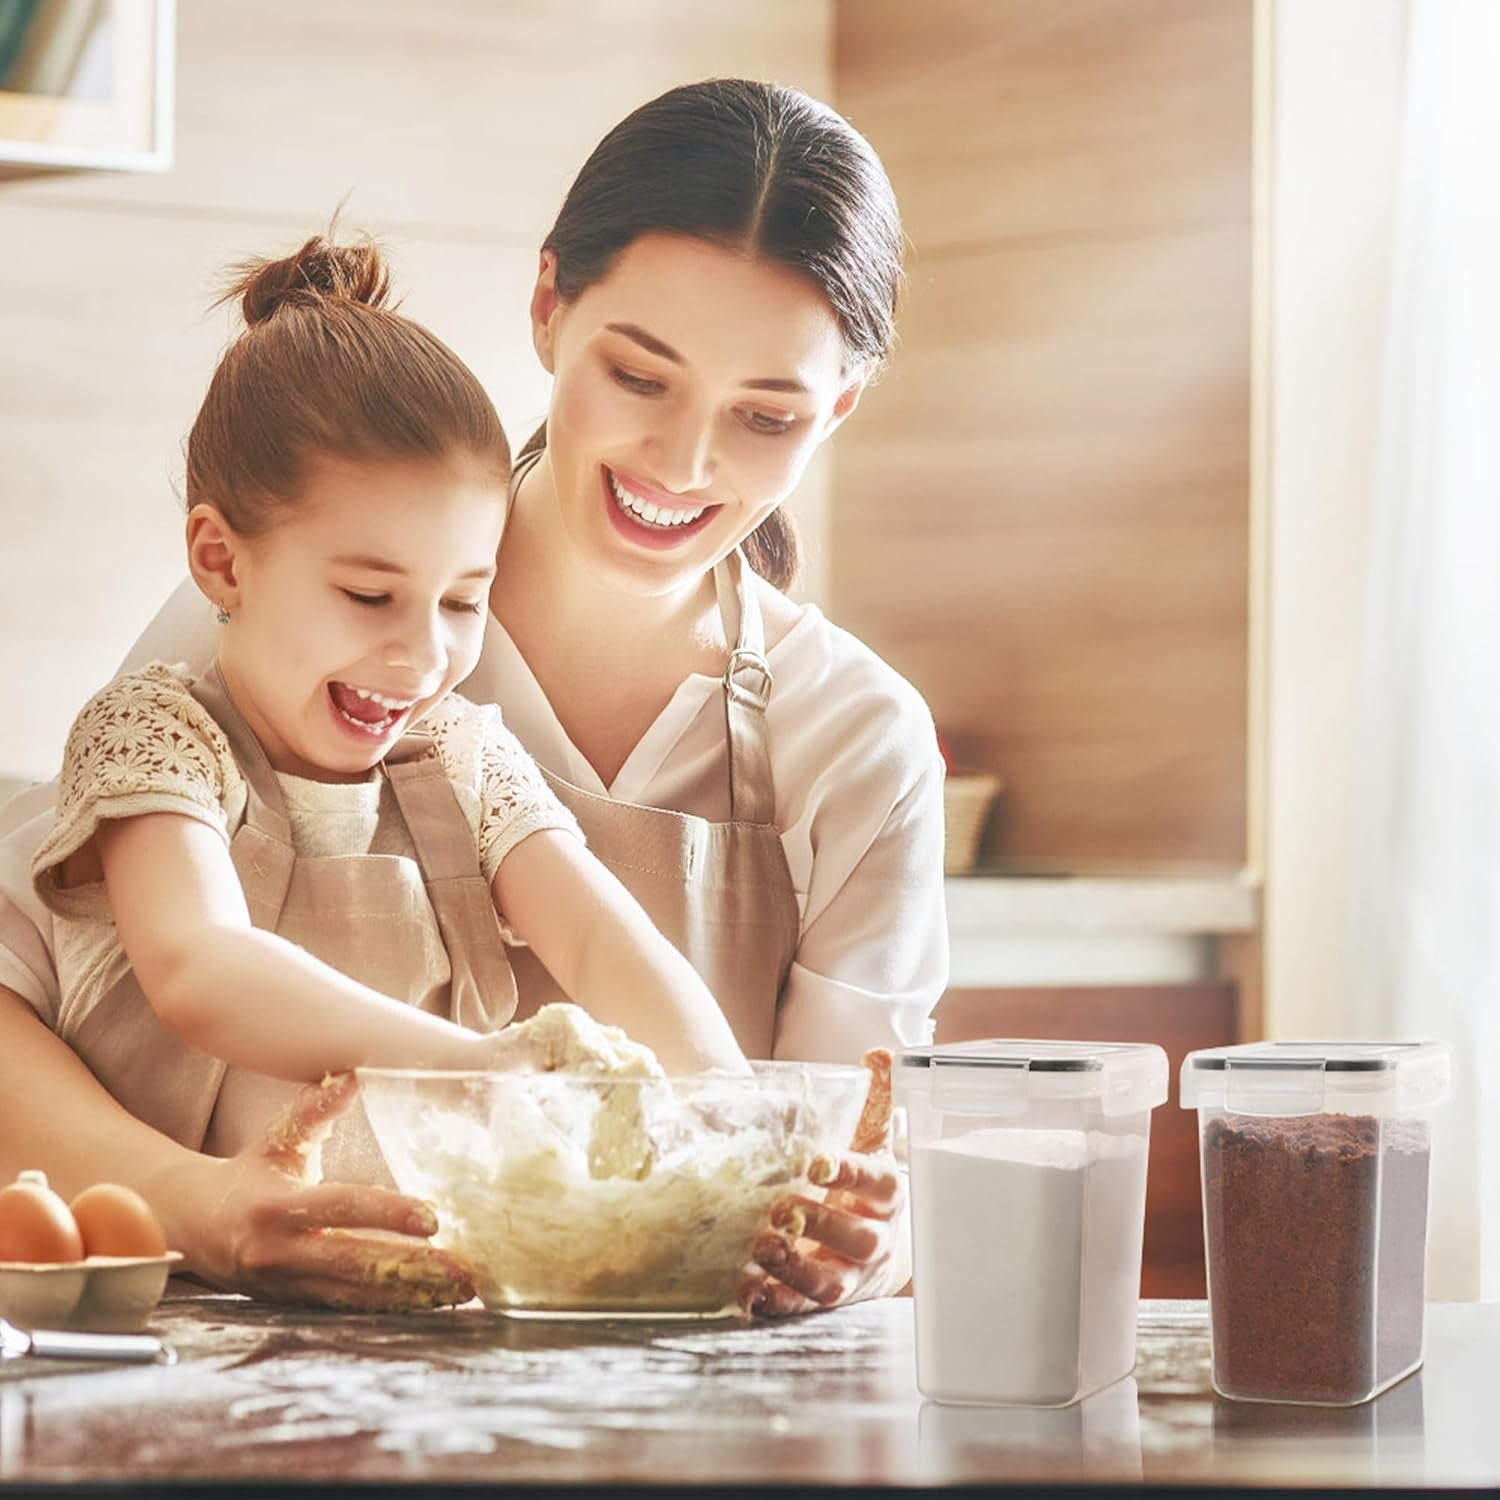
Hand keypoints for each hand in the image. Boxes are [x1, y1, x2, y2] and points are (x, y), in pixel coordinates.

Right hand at [146, 1073, 474, 1310]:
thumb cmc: (246, 1176)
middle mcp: (280, 1252)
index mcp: (278, 1206)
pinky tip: (427, 1302)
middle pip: (355, 1263)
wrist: (191, 1227)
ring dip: (409, 1294)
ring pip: (355, 1294)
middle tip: (462, 1270)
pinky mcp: (293, 1303)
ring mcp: (286, 1284)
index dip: (388, 1213)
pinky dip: (387, 1306)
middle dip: (412, 1268)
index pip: (342, 1208)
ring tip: (459, 1291)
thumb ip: (314, 1112)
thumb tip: (352, 1076)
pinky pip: (346, 1307)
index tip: (432, 1219)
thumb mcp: (277, 1142)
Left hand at [740, 1048, 909, 1318]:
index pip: (877, 1183)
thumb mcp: (874, 1136)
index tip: (816, 1162)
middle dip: (821, 1225)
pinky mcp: (824, 1302)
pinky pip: (803, 1309)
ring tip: (761, 1248)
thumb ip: (876, 1095)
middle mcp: (875, 1240)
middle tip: (782, 1206)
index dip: (849, 1174)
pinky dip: (777, 1303)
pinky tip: (748, 1290)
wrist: (879, 1244)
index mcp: (888, 1195)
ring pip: (830, 1283)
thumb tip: (877, 1053)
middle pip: (858, 1239)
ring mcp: (851, 1276)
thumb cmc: (866, 1182)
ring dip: (795, 1269)